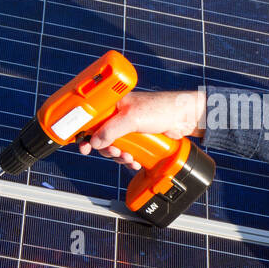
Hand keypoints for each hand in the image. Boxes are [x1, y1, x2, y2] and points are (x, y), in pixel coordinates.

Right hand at [77, 89, 205, 171]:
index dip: (85, 133)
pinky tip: (135, 162)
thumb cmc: (161, 109)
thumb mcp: (132, 119)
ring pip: (114, 147)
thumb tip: (95, 142)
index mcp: (114, 105)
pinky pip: (127, 151)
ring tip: (129, 158)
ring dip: (119, 156)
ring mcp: (129, 128)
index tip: (84, 146)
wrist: (185, 118)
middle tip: (115, 153)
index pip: (92, 119)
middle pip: (102, 137)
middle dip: (107, 149)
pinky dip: (129, 159)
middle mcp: (119, 116)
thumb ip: (111, 130)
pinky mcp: (139, 139)